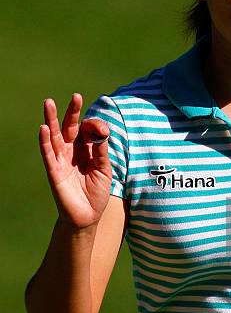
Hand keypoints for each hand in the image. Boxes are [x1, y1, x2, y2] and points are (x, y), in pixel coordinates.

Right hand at [39, 93, 111, 228]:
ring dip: (52, 119)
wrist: (87, 216)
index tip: (102, 130)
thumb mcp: (104, 170)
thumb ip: (102, 152)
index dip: (94, 127)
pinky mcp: (54, 172)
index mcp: (85, 150)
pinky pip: (48, 154)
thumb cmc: (96, 193)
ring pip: (55, 136)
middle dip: (72, 112)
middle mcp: (71, 152)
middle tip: (76, 96)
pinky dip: (45, 141)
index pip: (87, 130)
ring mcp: (61, 160)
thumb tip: (102, 133)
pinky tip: (44, 128)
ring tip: (48, 103)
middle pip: (69, 127)